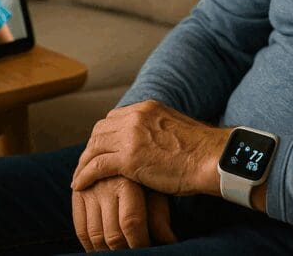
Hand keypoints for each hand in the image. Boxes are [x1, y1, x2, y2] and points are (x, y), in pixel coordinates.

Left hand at [71, 100, 230, 196]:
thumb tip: (153, 142)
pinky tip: (79, 185)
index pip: (114, 118)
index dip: (104, 135)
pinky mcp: (128, 159)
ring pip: (94, 147)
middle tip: (86, 163)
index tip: (101, 149)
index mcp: (147, 107)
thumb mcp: (175, 128)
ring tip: (79, 176)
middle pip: (100, 130)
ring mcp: (130, 136)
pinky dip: (84, 175)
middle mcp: (135, 116)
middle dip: (91, 147)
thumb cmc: (202, 150)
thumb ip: (157, 130)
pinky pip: (96, 166)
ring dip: (84, 162)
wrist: (213, 159)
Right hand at [72, 176, 176, 250]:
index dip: (140, 242)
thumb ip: (159, 217)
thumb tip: (170, 242)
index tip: (147, 249)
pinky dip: (89, 245)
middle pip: (112, 232)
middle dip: (125, 250)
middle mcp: (104, 185)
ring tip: (120, 253)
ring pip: (95, 234)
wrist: (121, 150)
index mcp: (126, 182)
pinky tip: (101, 250)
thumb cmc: (146, 175)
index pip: (131, 222)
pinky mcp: (77, 195)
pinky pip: (80, 228)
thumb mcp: (155, 191)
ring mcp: (88, 191)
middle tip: (135, 253)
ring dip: (107, 250)